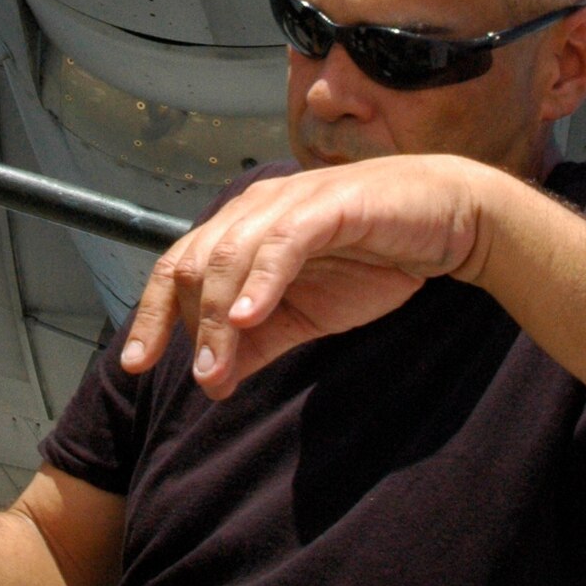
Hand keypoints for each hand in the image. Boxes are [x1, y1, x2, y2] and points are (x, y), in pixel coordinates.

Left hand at [120, 155, 493, 398]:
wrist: (449, 221)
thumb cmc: (376, 260)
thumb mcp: (307, 315)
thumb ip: (258, 342)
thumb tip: (211, 382)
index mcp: (244, 229)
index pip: (179, 267)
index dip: (153, 314)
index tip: (136, 365)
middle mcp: (257, 208)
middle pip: (194, 261)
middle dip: (187, 325)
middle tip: (203, 380)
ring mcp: (291, 203)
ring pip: (231, 254)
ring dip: (219, 317)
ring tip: (218, 369)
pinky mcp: (330, 205)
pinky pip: (284, 242)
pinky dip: (263, 281)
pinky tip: (251, 318)